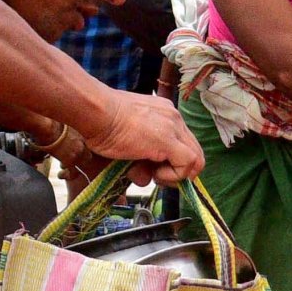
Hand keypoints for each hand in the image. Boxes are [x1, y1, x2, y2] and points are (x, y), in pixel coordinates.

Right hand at [90, 91, 204, 180]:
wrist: (96, 113)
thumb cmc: (102, 123)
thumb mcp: (128, 140)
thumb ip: (141, 156)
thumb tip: (146, 177)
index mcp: (165, 113)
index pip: (183, 143)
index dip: (173, 162)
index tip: (155, 170)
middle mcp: (174, 117)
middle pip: (193, 152)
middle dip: (177, 172)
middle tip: (156, 177)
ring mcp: (174, 127)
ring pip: (195, 159)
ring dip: (173, 175)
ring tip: (150, 173)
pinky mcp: (169, 140)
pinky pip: (188, 164)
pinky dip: (174, 176)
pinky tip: (154, 174)